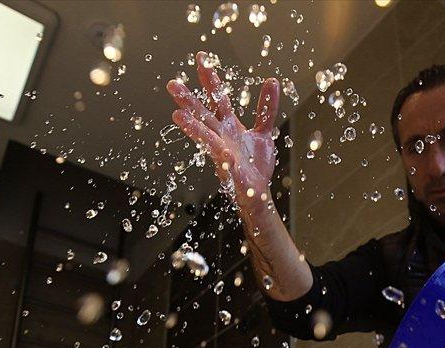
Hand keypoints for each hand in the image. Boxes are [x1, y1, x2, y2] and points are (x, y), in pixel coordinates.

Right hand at [166, 52, 279, 210]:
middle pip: (204, 115)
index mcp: (229, 126)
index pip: (218, 98)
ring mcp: (224, 155)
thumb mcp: (264, 132)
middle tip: (172, 85)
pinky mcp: (232, 174)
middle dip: (188, 101)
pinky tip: (224, 154)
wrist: (257, 193)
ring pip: (207, 139)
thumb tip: (272, 81)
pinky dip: (225, 160)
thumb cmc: (255, 164)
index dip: (210, 79)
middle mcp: (222, 137)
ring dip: (193, 128)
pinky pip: (227, 166)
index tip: (201, 58)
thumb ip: (266, 108)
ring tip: (178, 116)